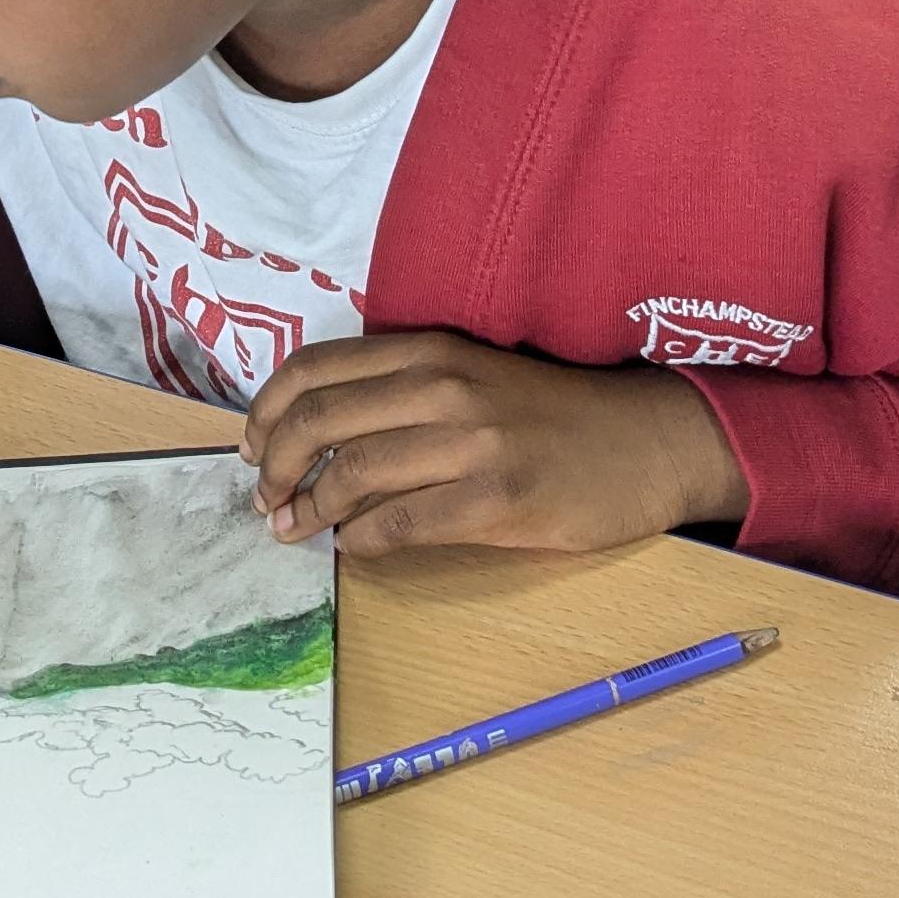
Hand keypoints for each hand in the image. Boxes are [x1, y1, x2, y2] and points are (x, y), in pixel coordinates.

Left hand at [234, 330, 747, 559]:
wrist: (647, 441)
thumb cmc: (553, 413)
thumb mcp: (473, 374)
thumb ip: (402, 390)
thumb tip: (317, 436)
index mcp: (430, 349)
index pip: (315, 370)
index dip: (267, 412)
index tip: (251, 447)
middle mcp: (443, 386)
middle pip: (319, 422)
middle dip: (274, 467)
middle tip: (265, 500)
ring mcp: (472, 443)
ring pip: (352, 476)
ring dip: (309, 512)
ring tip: (295, 530)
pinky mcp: (497, 500)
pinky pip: (400, 525)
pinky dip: (360, 541)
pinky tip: (354, 548)